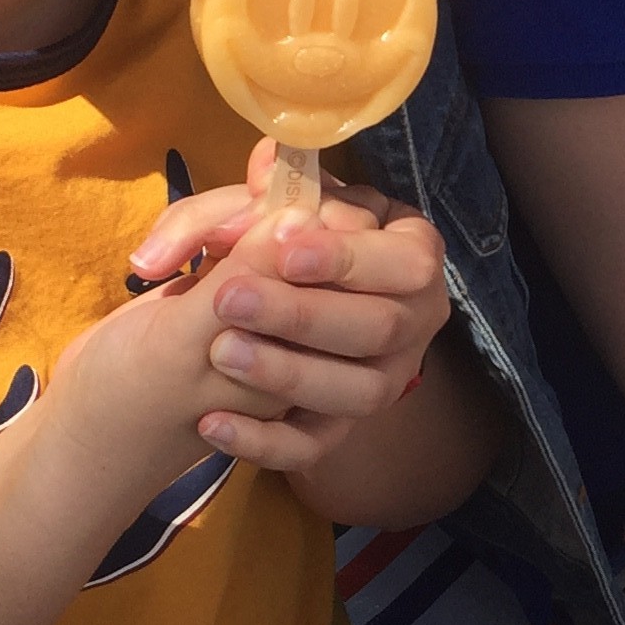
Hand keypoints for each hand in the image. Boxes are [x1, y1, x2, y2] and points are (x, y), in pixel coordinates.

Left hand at [116, 147, 453, 474]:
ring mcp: (382, 379)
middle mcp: (412, 321)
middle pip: (379, 327)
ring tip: (221, 350)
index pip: (404, 261)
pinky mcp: (340, 426)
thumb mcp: (261, 211)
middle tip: (229, 297)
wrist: (251, 309)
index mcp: (410, 255)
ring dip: (289, 372)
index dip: (347, 257)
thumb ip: (255, 197)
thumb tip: (262, 177)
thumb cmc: (272, 244)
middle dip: (303, 313)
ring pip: (358, 393)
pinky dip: (265, 443)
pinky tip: (212, 425)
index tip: (282, 246)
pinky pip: (315, 447)